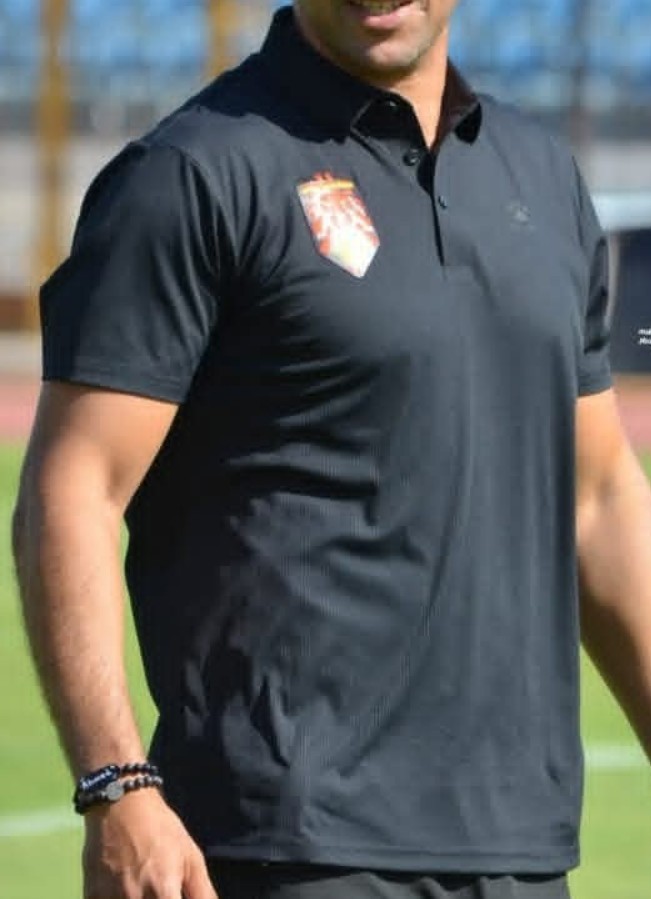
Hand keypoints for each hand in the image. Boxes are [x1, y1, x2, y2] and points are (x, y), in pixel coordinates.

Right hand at [82, 787, 218, 898]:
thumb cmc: (162, 830)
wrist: (121, 804)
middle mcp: (135, 896)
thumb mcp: (190, 857)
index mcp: (164, 889)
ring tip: (143, 891)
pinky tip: (124, 891)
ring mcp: (110, 898)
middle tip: (162, 894)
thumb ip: (202, 893)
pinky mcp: (91, 896)